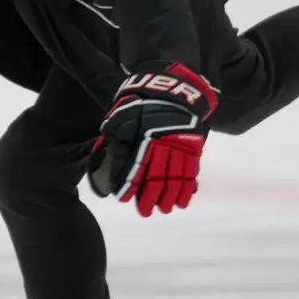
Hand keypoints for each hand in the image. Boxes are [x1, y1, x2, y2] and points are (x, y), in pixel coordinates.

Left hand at [88, 64, 217, 216]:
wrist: (174, 87)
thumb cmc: (144, 102)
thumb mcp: (124, 113)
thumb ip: (115, 133)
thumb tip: (105, 151)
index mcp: (145, 137)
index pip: (136, 167)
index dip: (130, 185)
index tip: (124, 199)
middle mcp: (164, 144)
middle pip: (157, 177)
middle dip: (150, 197)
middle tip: (145, 212)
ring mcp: (181, 146)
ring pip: (176, 177)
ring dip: (170, 196)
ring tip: (165, 210)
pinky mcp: (194, 147)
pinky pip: (192, 172)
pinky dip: (188, 188)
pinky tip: (184, 200)